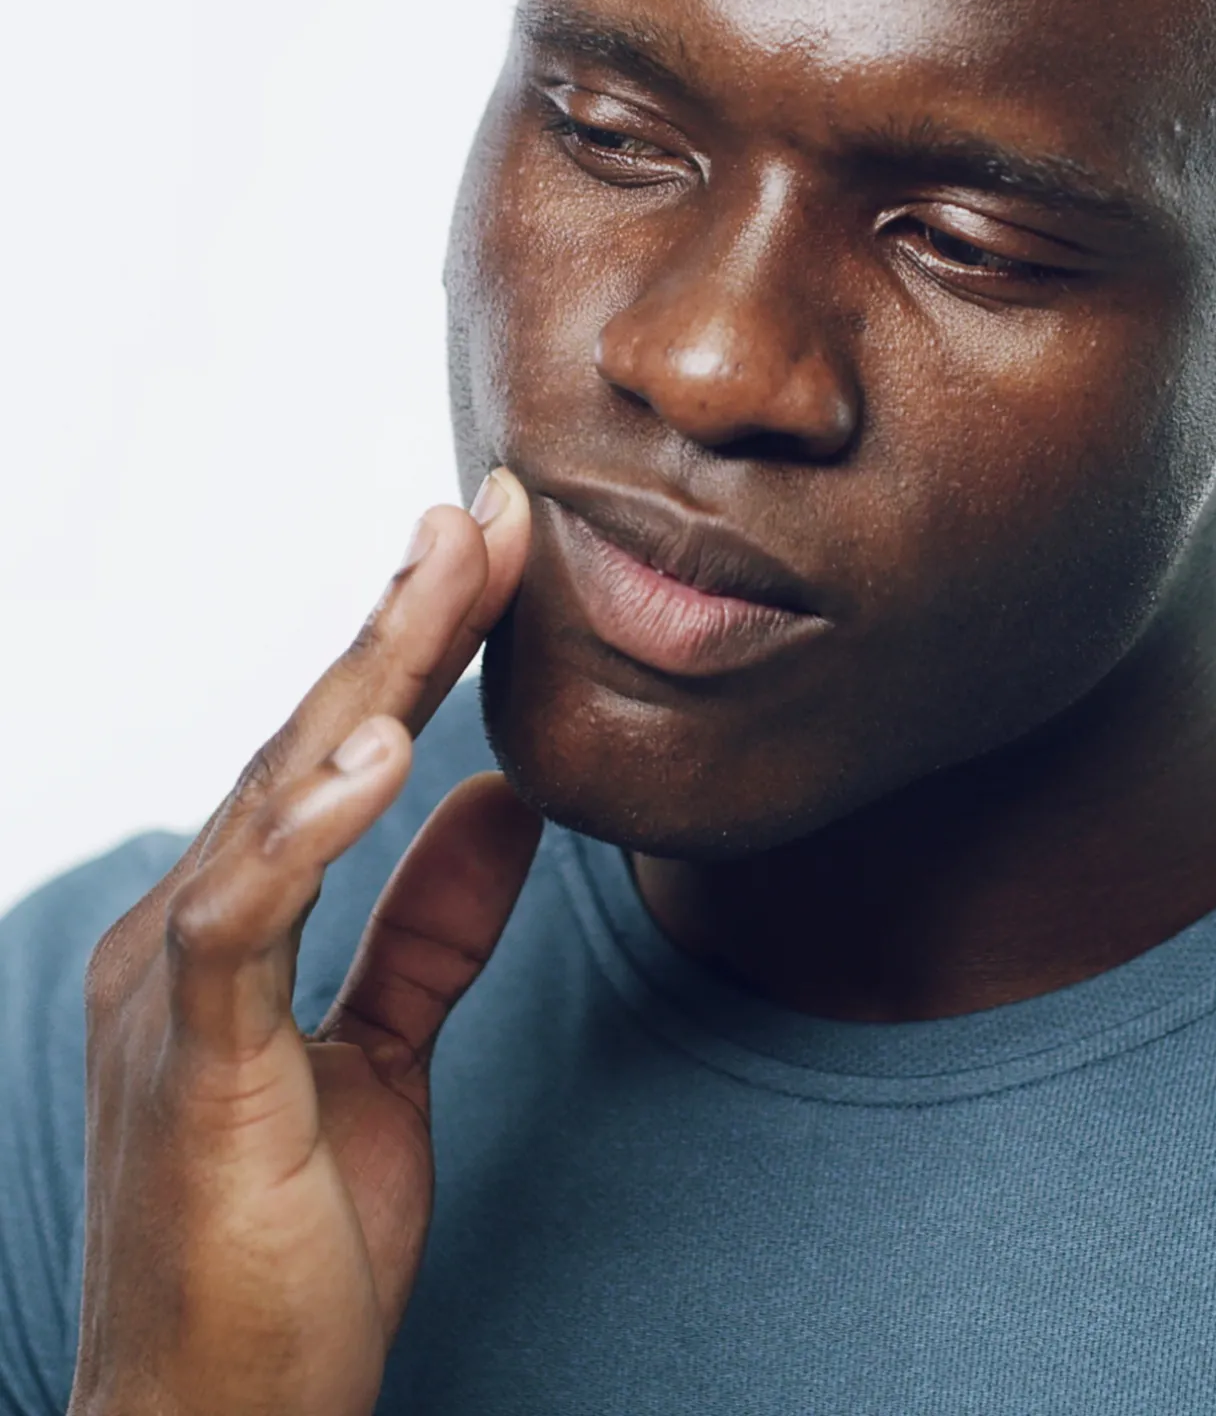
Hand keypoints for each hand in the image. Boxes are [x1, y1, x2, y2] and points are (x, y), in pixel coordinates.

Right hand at [69, 471, 539, 1415]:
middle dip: (405, 618)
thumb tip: (497, 800)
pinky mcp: (192, 1066)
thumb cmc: (281, 1251)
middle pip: (307, 740)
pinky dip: (309, 825)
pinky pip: (246, 921)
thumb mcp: (384, 1057)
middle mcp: (183, 931)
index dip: (412, 646)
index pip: (332, 751)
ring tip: (454, 570)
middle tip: (490, 511)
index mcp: (227, 926)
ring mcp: (172, 992)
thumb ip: (427, 929)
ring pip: (278, 794)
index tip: (490, 551)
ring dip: (372, 674)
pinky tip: (384, 748)